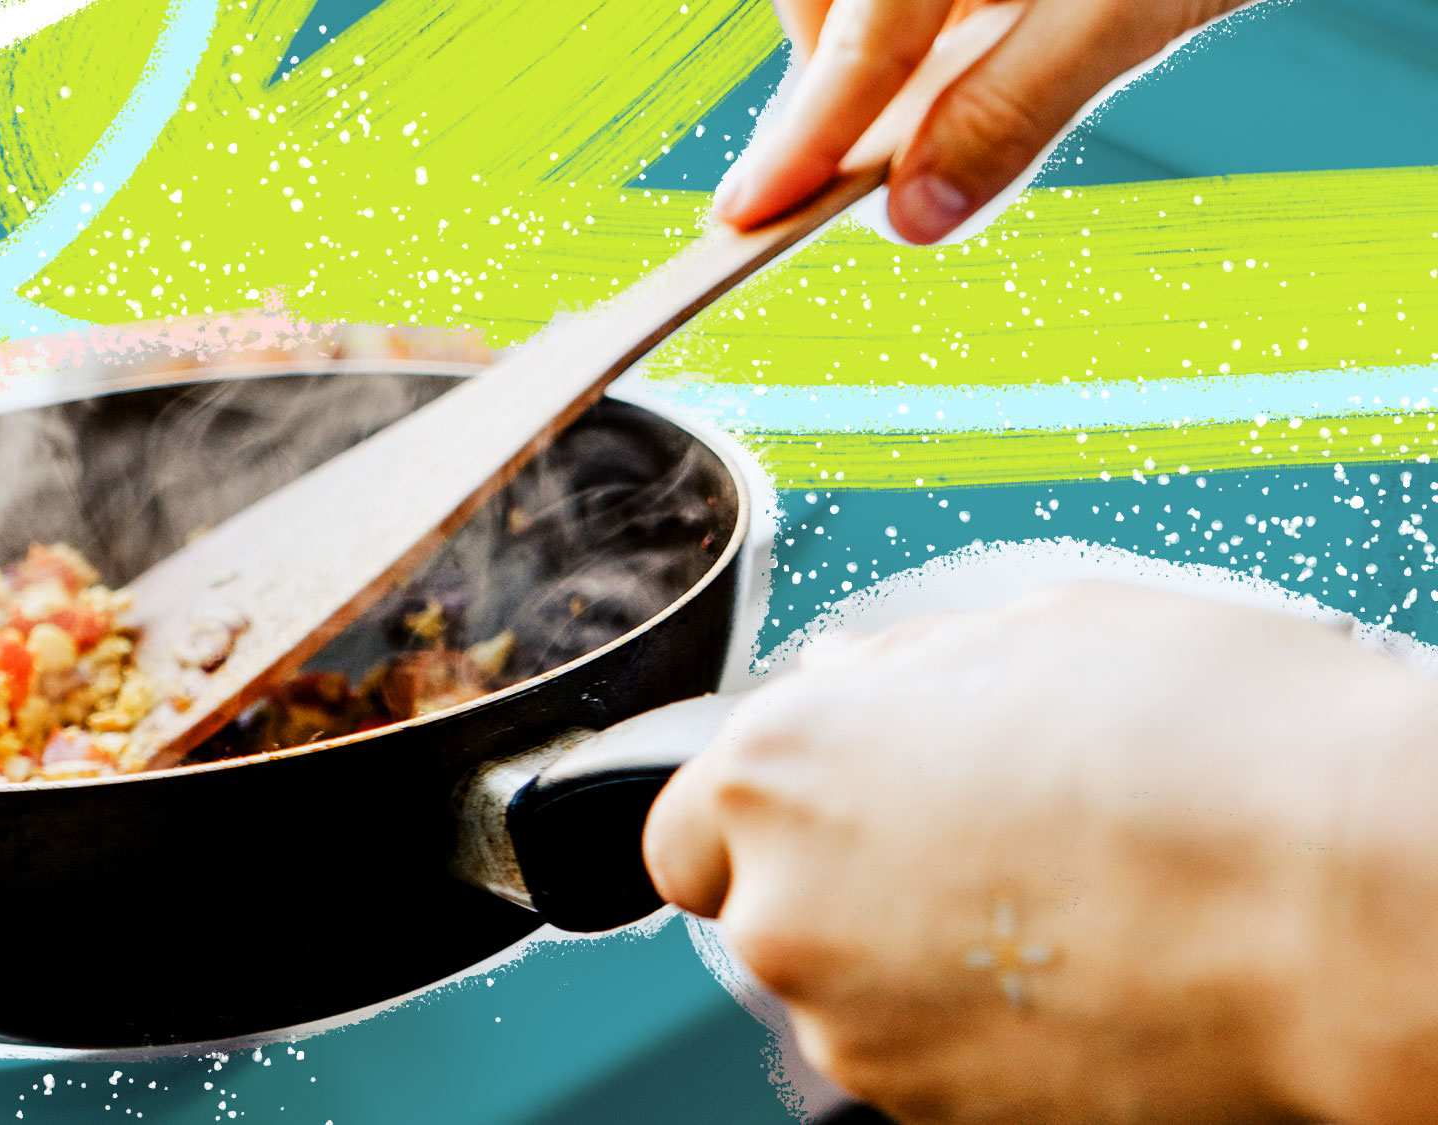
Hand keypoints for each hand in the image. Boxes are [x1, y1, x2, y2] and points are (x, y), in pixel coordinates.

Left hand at [645, 583, 1437, 1121]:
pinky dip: (979, 1026)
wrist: (1341, 901)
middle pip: (769, 915)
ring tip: (1055, 901)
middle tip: (974, 842)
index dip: (756, 822)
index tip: (824, 812)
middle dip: (844, 882)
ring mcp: (862, 1033)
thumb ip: (898, 674)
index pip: (683, 834)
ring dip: (915, 957)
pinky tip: (1080, 969)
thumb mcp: (1030, 629)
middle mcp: (788, 912)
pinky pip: (929, 1057)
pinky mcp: (946, 1118)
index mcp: (779, 770)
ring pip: (851, 994)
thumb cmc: (1207, 737)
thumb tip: (859, 687)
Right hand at [714, 0, 1252, 241]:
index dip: (806, 136)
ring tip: (960, 60)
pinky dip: (892, 18)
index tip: (746, 217)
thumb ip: (1012, 110)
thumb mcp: (1126, 7)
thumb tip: (913, 221)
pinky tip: (960, 24)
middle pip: (826, 7)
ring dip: (871, 45)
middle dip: (849, 81)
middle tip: (889, 149)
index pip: (861, 39)